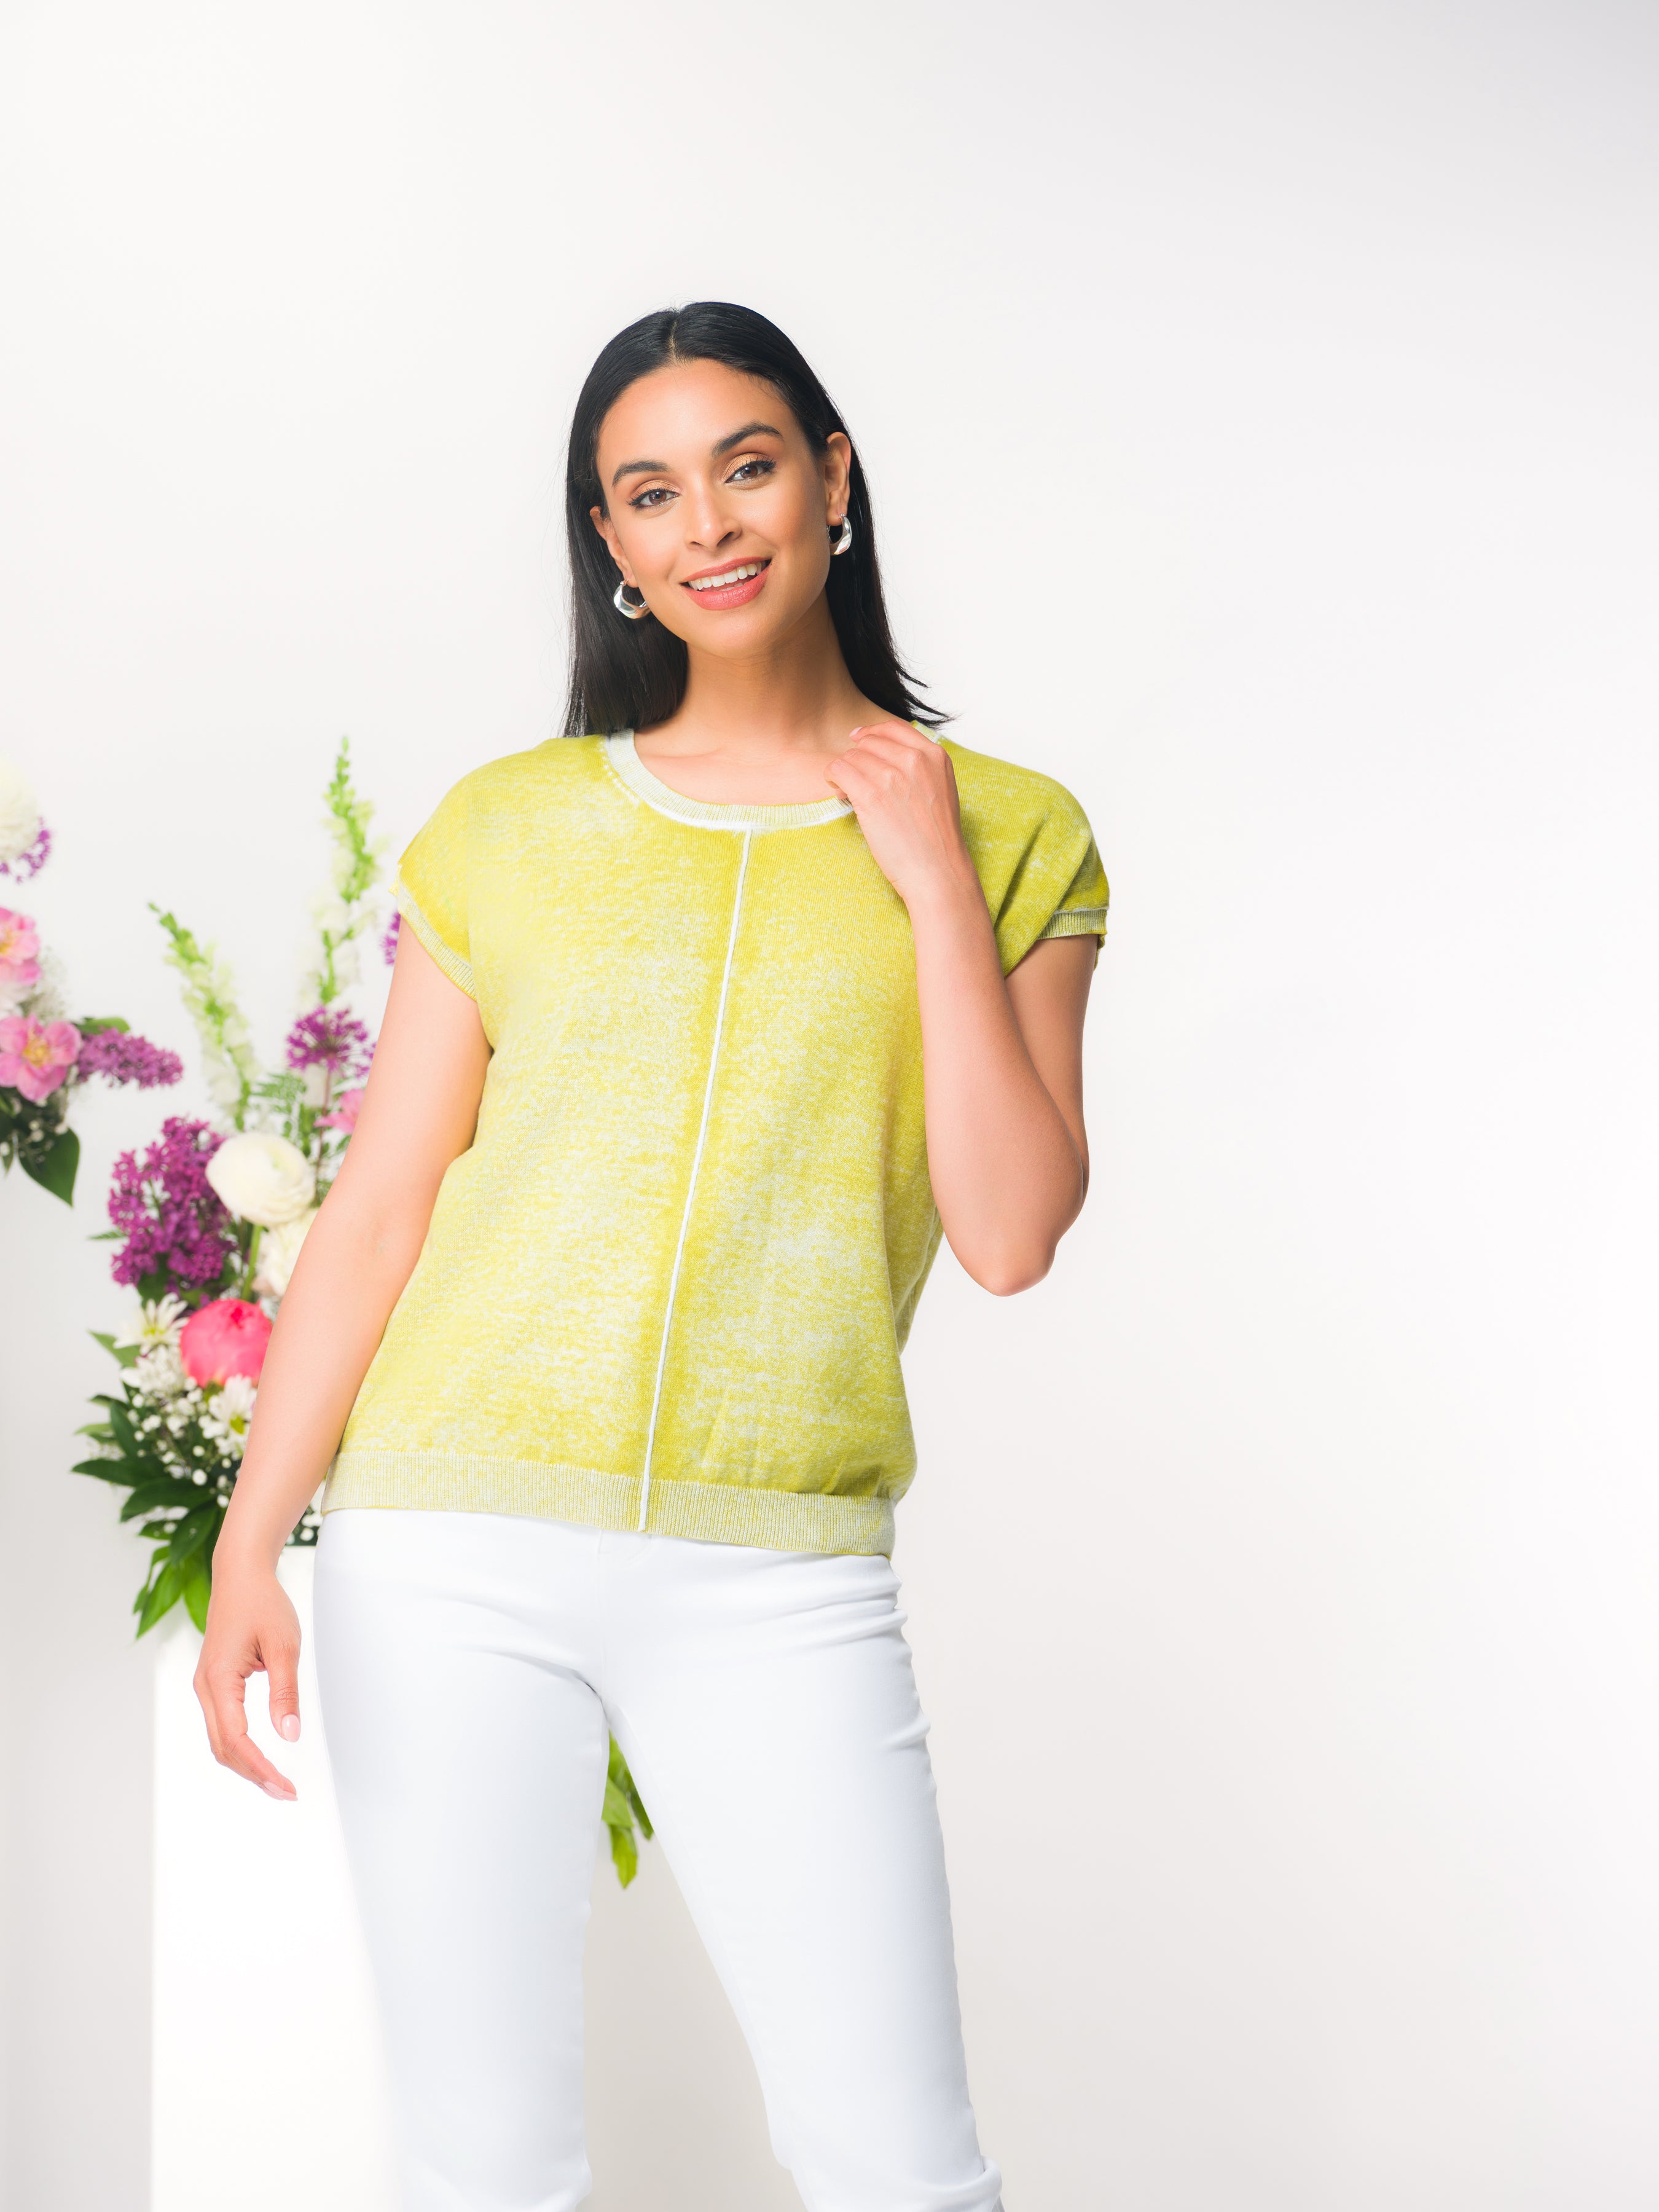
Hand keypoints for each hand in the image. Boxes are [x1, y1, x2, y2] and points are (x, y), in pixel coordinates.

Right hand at [193, 1558, 302, 1799]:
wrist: (240, 1575)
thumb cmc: (262, 1603)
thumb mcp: (284, 1645)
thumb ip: (285, 1691)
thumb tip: (289, 1734)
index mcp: (219, 1680)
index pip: (236, 1739)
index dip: (260, 1767)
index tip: (286, 1785)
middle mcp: (205, 1688)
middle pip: (224, 1748)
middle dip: (254, 1774)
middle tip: (287, 1792)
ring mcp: (206, 1686)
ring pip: (220, 1740)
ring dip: (246, 1764)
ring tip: (277, 1781)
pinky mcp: (214, 1683)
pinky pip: (223, 1725)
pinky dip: (240, 1746)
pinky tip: (261, 1756)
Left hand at [824, 721, 978, 912]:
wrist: (938, 871)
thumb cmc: (937, 840)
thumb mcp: (940, 791)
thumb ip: (920, 769)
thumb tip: (881, 758)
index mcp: (935, 756)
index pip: (894, 728)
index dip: (871, 733)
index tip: (858, 740)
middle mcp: (914, 760)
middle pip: (869, 743)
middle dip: (857, 759)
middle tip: (856, 782)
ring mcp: (892, 776)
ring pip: (851, 756)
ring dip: (844, 772)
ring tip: (849, 793)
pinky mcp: (871, 795)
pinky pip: (838, 769)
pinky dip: (833, 779)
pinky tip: (841, 794)